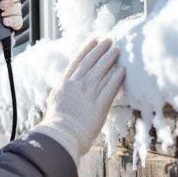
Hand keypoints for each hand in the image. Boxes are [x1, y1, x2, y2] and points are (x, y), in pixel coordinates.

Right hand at [30, 37, 124, 165]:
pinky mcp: (100, 106)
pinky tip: (122, 70)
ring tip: (117, 50)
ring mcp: (88, 95)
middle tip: (109, 41)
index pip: (78, 61)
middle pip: (91, 63)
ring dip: (110, 59)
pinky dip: (116, 78)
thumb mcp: (55, 100)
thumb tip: (67, 82)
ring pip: (101, 72)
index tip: (94, 40)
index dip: (87, 49)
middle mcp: (77, 85)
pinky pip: (110, 89)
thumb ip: (63, 89)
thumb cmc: (57, 122)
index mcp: (64, 83)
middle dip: (101, 50)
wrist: (61, 136)